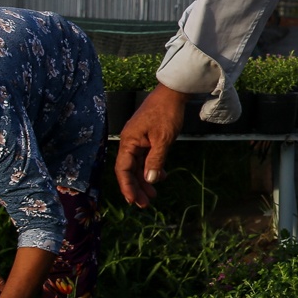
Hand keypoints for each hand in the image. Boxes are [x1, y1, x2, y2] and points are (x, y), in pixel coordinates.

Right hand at [117, 84, 187, 206]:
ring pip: (138, 165)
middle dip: (136, 188)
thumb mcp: (163, 139)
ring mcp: (138, 140)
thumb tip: (150, 180)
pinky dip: (151, 168)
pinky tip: (160, 177)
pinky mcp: (147, 138)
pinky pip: (146, 158)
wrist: (173, 93)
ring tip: (152, 196)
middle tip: (145, 204)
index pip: (123, 169)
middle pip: (129, 170)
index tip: (133, 201)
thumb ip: (156, 160)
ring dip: (144, 180)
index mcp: (129, 141)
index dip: (127, 187)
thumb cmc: (167, 113)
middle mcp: (130, 142)